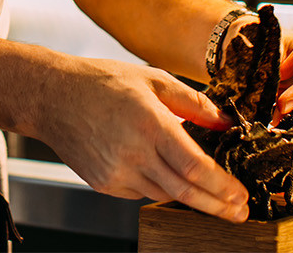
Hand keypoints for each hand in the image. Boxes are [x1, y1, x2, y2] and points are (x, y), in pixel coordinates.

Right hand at [31, 57, 249, 221]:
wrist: (51, 96)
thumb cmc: (100, 82)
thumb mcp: (152, 79)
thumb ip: (193, 102)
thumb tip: (225, 122)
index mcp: (149, 124)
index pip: (195, 167)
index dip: (222, 186)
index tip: (240, 194)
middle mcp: (133, 153)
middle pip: (185, 191)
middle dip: (217, 205)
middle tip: (239, 212)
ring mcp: (116, 173)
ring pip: (164, 194)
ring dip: (187, 194)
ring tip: (206, 191)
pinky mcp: (103, 184)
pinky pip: (140, 192)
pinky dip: (156, 185)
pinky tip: (159, 170)